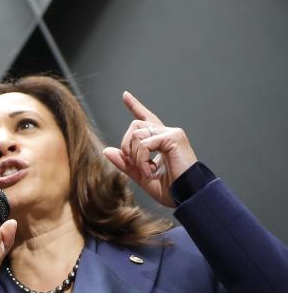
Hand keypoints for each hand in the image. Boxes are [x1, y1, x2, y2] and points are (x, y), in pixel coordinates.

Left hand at [102, 91, 197, 207]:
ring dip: (135, 157)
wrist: (185, 196)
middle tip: (137, 166)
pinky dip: (141, 159)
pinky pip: (144, 143)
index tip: (125, 95)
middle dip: (127, 147)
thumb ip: (125, 163)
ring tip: (147, 171)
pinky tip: (150, 171)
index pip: (145, 118)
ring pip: (136, 134)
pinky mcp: (174, 137)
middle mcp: (166, 133)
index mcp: (159, 140)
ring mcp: (171, 133)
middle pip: (134, 126)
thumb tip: (106, 150)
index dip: (135, 106)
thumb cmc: (170, 188)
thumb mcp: (140, 175)